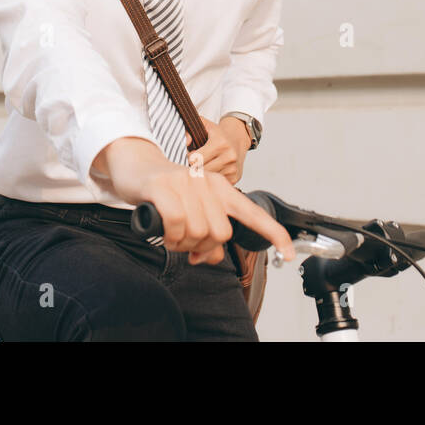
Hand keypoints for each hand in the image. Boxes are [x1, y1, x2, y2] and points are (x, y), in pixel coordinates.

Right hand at [95, 137, 293, 264]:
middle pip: (220, 234)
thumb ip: (208, 232)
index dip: (274, 235)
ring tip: (170, 233)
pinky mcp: (164, 187)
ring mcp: (186, 183)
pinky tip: (163, 229)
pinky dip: (169, 236)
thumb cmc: (166, 193)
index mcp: (221, 188)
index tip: (288, 254)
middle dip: (201, 246)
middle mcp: (208, 183)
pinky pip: (177, 225)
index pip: (253, 214)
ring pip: (198, 232)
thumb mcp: (193, 210)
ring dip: (181, 243)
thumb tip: (212, 258)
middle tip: (184, 242)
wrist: (136, 166)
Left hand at [187, 116, 249, 183]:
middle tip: (197, 161)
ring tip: (205, 165)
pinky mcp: (235, 177)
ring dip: (203, 173)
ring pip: (208, 178)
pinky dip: (212, 178)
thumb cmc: (217, 134)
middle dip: (195, 167)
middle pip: (201, 170)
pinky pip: (216, 183)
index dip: (190, 157)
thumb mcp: (204, 126)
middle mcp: (229, 156)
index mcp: (220, 143)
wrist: (237, 139)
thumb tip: (186, 142)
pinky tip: (213, 169)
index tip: (192, 154)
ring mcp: (232, 168)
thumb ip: (189, 129)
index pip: (195, 159)